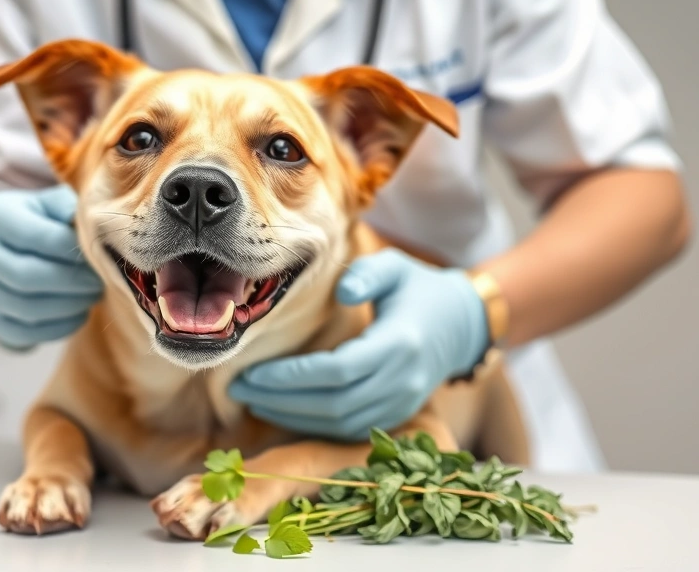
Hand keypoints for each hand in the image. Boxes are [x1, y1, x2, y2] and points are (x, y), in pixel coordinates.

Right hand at [0, 186, 101, 349]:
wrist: (1, 252)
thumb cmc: (34, 221)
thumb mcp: (46, 203)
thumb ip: (66, 207)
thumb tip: (89, 225)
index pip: (35, 236)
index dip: (71, 249)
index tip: (96, 253)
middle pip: (28, 276)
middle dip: (72, 281)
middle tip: (99, 280)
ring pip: (28, 309)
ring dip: (70, 305)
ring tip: (93, 295)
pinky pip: (28, 334)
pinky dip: (61, 326)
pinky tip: (79, 312)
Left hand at [229, 249, 489, 439]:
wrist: (460, 325)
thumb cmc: (416, 289)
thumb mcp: (395, 267)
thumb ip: (367, 274)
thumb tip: (343, 291)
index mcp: (400, 343)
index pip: (337, 371)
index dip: (291, 377)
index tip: (252, 373)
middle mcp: (403, 381)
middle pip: (332, 403)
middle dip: (280, 400)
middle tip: (238, 388)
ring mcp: (402, 403)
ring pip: (338, 423)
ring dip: (291, 416)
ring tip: (252, 399)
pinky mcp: (397, 415)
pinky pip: (349, 430)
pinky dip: (312, 425)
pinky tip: (282, 410)